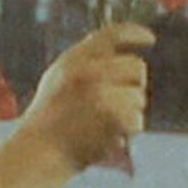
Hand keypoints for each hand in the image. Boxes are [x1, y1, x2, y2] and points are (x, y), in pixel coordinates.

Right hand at [25, 20, 154, 169]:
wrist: (36, 154)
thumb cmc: (49, 123)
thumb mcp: (58, 82)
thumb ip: (84, 65)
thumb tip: (123, 58)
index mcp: (71, 59)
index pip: (110, 34)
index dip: (134, 32)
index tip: (151, 38)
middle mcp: (85, 70)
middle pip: (137, 66)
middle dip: (135, 84)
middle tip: (121, 101)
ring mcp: (98, 91)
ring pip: (139, 96)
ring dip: (130, 112)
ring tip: (103, 125)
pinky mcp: (110, 114)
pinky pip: (138, 119)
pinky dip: (128, 131)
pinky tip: (109, 137)